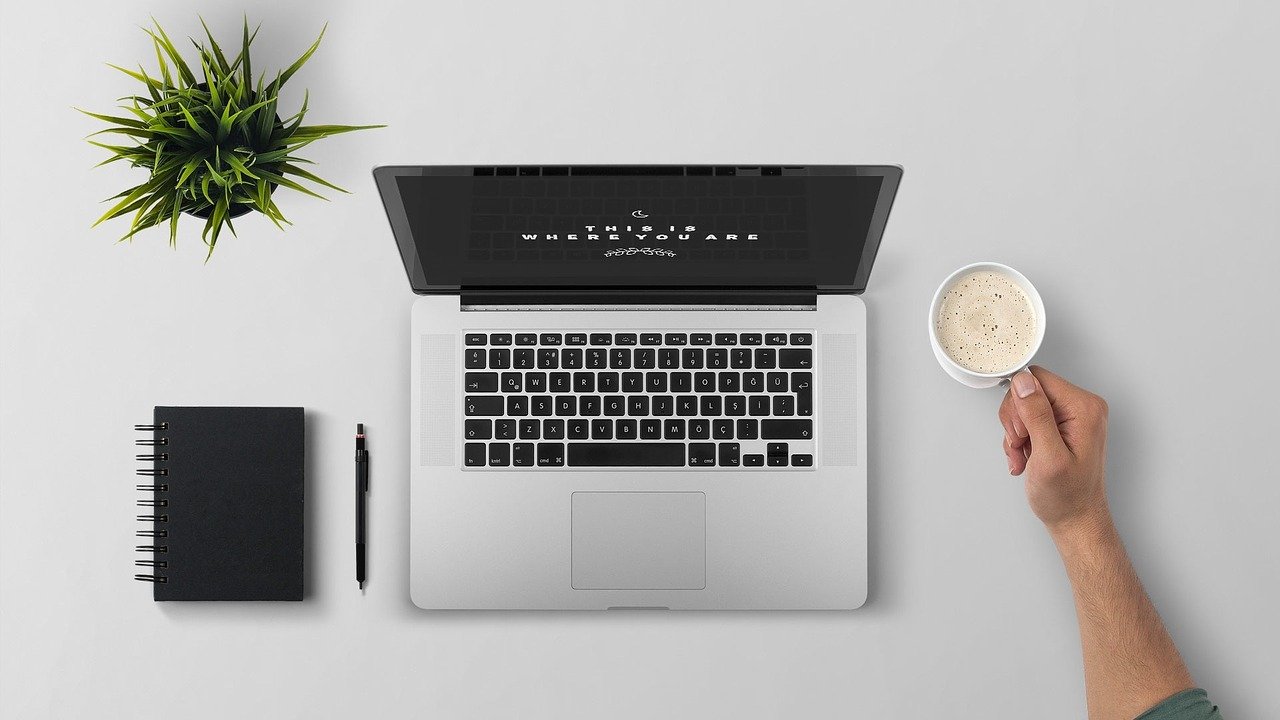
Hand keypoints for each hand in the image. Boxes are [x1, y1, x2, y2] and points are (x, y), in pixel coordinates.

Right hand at [998, 366, 1110, 534]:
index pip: (1037, 379)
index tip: (1023, 433)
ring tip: (1024, 456)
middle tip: (1022, 446)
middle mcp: (1080, 406)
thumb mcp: (1048, 456)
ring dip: (1015, 434)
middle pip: (1028, 391)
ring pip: (1023, 406)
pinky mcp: (1059, 425)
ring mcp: (1070, 416)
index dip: (1020, 405)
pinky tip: (1026, 458)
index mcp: (1084, 407)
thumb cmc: (1067, 496)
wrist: (1075, 518)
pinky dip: (1019, 440)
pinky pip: (1026, 419)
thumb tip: (1023, 382)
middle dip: (1016, 422)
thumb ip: (1036, 416)